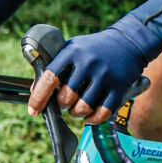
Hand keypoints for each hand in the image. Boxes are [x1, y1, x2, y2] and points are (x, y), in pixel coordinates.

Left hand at [27, 27, 146, 124]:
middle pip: (66, 98)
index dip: (39, 98)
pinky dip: (92, 119)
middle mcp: (89, 63)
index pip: (50, 78)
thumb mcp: (72, 49)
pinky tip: (90, 116)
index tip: (33, 111)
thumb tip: (35, 91)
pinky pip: (102, 114)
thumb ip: (54, 67)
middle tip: (66, 101)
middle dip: (63, 105)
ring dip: (76, 113)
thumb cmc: (93, 49)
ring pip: (83, 108)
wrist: (128, 43)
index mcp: (72, 52)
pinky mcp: (119, 88)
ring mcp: (105, 76)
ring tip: (77, 108)